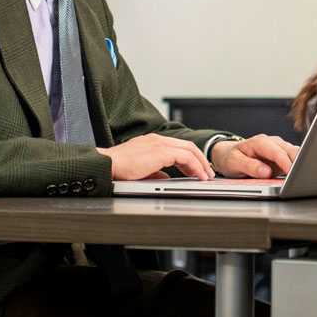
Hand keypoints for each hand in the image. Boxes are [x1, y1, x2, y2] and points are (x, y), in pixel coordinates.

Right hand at [98, 134, 214, 180]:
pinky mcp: (161, 151)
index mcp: (152, 142)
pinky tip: (197, 176)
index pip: (178, 146)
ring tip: (206, 175)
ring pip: (189, 149)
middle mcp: (157, 139)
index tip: (196, 168)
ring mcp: (159, 143)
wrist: (108, 165)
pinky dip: (195, 166)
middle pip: (188, 145)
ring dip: (200, 163)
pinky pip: (185, 157)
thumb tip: (165, 177)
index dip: (190, 157)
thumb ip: (154, 171)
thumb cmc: (119, 168)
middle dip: (200, 159)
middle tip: (207, 171)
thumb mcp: (140, 169)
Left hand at [211, 134, 299, 177]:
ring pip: (294, 153)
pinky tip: (298, 173)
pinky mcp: (282, 155)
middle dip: (297, 163)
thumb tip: (266, 172)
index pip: (277, 152)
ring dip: (299, 164)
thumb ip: (250, 166)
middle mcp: (271, 142)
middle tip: (300, 178)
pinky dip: (298, 164)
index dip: (286, 163)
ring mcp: (278, 148)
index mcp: (259, 142)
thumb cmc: (231, 158)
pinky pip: (293, 158)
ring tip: (301, 177)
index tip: (292, 173)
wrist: (229, 154)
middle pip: (290, 151)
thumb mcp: (234, 163)